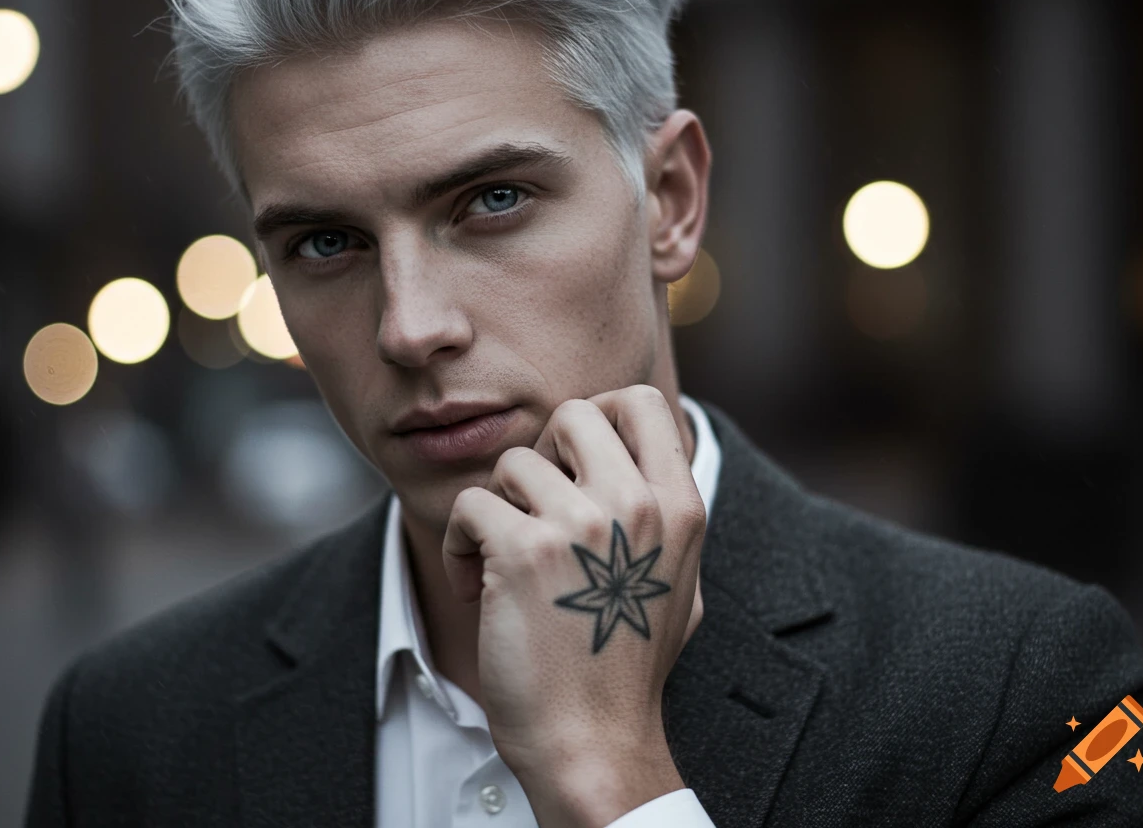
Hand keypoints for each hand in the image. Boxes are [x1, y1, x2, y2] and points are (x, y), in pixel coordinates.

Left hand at [442, 385, 706, 825]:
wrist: (593, 741)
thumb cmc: (627, 664)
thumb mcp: (680, 583)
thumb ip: (664, 516)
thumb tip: (638, 458)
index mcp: (681, 507)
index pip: (642, 401)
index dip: (600, 417)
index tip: (577, 464)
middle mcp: (638, 504)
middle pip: (574, 413)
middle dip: (543, 454)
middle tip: (534, 508)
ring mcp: (581, 525)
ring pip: (514, 462)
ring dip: (498, 509)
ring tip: (502, 563)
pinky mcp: (523, 552)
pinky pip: (471, 505)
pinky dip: (461, 545)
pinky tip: (476, 588)